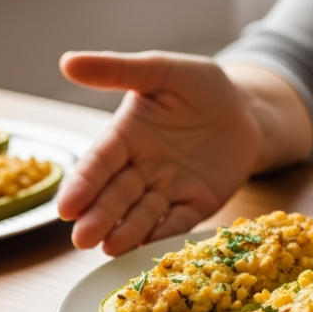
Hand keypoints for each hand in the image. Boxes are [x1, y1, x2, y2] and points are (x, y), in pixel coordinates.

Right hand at [56, 51, 263, 254]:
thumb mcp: (162, 71)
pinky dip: (165, 236)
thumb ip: (118, 70)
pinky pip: (179, 223)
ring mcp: (167, 190)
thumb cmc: (200, 86)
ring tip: (110, 248)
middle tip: (82, 239)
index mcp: (125, 136)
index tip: (66, 209)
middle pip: (116, 196)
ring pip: (142, 215)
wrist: (246, 109)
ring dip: (126, 232)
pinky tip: (149, 249)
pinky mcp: (195, 205)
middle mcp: (140, 168)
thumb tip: (67, 61)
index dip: (83, 186)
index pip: (99, 163)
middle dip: (99, 217)